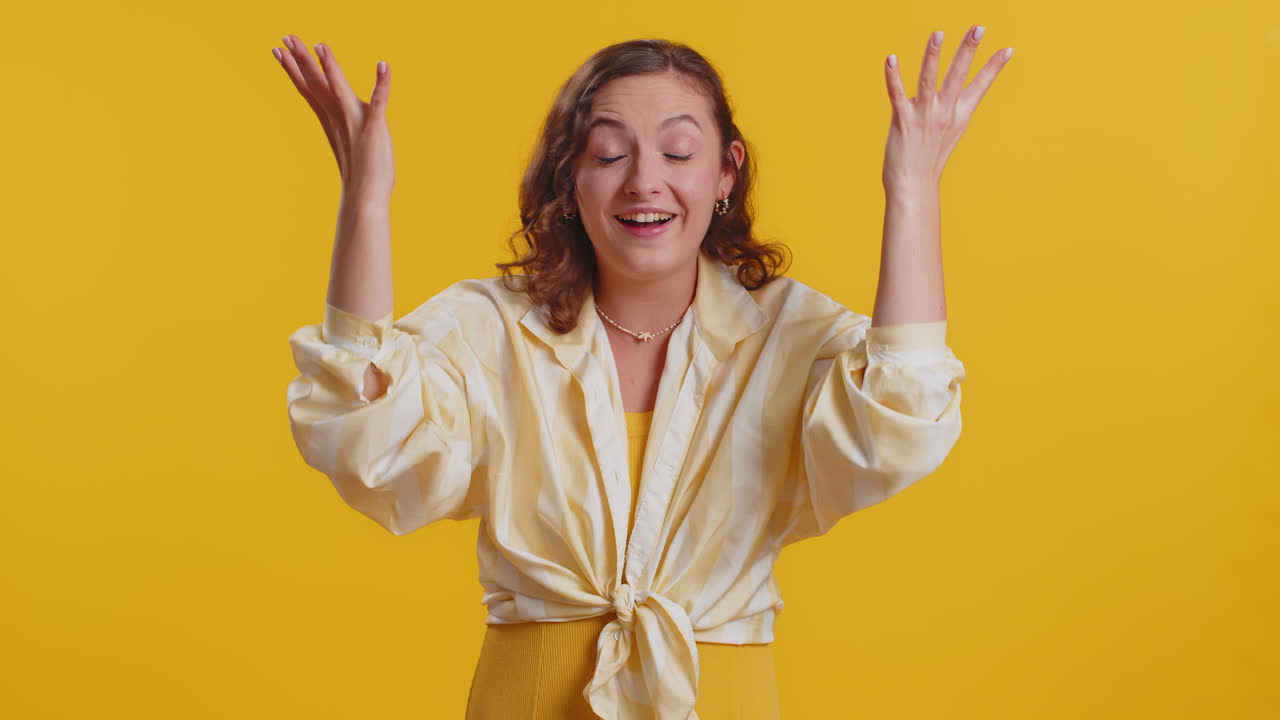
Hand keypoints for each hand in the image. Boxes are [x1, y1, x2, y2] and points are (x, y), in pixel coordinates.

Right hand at [274, 34, 395, 203]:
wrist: (365, 197)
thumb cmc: (360, 172)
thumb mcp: (349, 140)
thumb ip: (345, 123)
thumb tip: (346, 112)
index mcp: (331, 120)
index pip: (310, 89)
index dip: (295, 69)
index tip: (279, 49)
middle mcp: (338, 119)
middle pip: (316, 84)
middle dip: (301, 60)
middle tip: (284, 38)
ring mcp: (355, 123)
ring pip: (339, 89)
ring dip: (330, 67)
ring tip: (320, 45)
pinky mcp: (374, 128)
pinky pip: (379, 102)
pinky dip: (382, 85)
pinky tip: (384, 66)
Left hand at [881, 25, 1012, 194]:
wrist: (914, 186)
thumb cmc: (929, 159)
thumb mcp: (947, 131)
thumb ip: (945, 108)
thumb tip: (938, 91)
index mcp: (959, 115)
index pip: (980, 86)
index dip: (993, 68)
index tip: (1008, 49)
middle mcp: (945, 113)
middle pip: (958, 75)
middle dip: (968, 50)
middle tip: (979, 27)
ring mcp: (924, 117)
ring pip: (929, 80)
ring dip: (933, 56)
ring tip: (938, 33)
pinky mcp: (903, 121)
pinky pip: (897, 94)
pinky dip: (894, 76)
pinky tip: (891, 59)